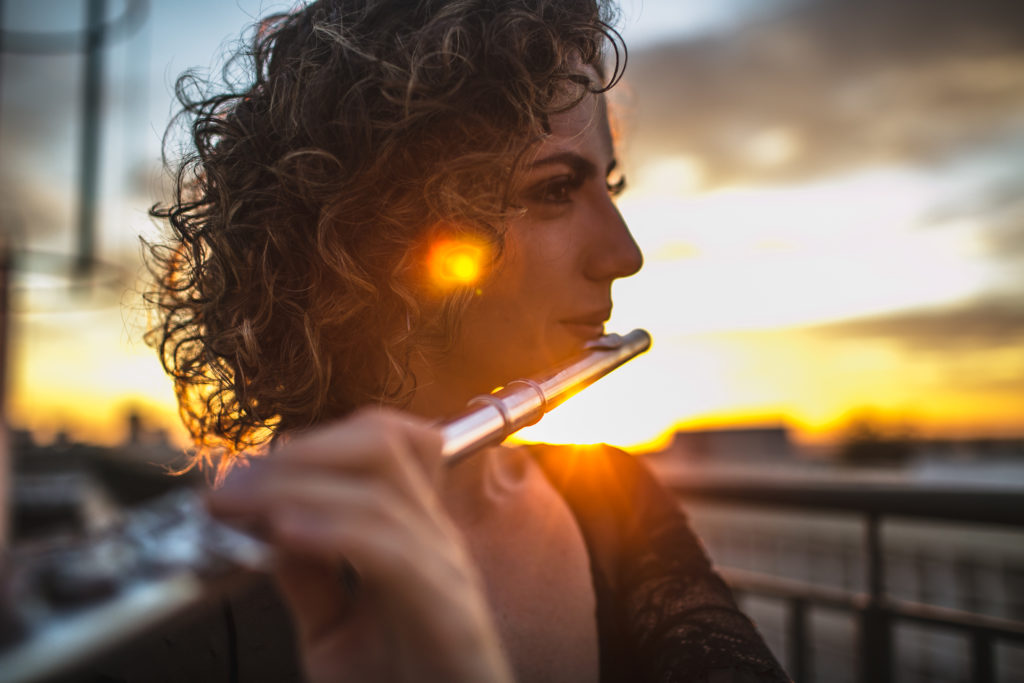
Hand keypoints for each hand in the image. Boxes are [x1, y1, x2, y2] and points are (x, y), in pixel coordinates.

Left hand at [207, 408, 513, 682]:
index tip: (244, 472)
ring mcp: (445, 570)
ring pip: (379, 489)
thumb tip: (265, 529)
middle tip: (233, 484)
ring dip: (295, 487)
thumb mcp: (335, 632)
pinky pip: (393, 551)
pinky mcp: (448, 614)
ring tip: (238, 505)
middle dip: (299, 451)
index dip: (308, 443)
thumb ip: (308, 581)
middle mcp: (433, 538)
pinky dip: (334, 531)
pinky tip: (286, 534)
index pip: (376, 444)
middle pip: (381, 443)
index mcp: (410, 532)